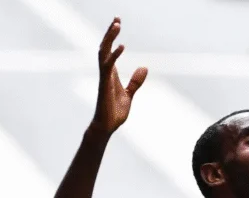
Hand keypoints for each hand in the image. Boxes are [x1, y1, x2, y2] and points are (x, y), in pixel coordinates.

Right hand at [91, 17, 147, 135]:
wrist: (107, 127)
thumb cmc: (114, 113)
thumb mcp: (129, 95)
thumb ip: (135, 81)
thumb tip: (144, 67)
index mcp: (110, 74)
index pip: (109, 50)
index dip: (112, 37)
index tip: (117, 23)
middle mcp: (105, 73)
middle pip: (104, 47)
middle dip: (109, 33)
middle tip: (117, 18)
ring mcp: (104, 78)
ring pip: (103, 53)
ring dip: (109, 38)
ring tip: (116, 25)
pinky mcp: (104, 84)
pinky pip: (108, 66)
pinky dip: (114, 55)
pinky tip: (122, 46)